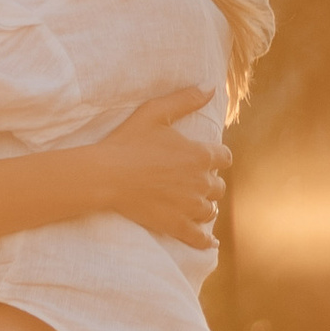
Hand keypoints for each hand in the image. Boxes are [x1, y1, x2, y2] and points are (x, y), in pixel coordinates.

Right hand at [87, 92, 226, 248]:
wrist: (106, 175)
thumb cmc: (128, 141)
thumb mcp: (155, 112)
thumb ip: (185, 99)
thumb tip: (211, 87)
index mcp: (200, 155)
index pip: (223, 158)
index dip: (215, 158)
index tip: (205, 159)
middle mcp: (201, 182)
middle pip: (217, 186)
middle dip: (208, 183)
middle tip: (191, 182)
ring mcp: (190, 206)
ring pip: (210, 210)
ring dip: (204, 206)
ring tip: (193, 205)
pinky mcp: (176, 225)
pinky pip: (199, 237)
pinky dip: (206, 241)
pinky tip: (210, 243)